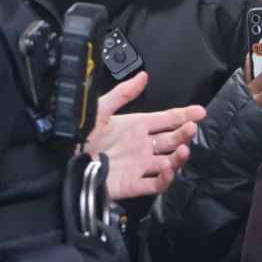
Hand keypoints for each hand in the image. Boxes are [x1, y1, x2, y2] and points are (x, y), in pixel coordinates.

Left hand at [85, 72, 206, 199]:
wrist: (62, 163)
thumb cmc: (78, 136)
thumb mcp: (100, 110)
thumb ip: (122, 94)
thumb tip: (142, 76)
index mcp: (135, 126)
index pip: (166, 119)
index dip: (184, 114)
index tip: (199, 111)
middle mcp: (141, 146)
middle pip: (171, 140)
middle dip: (184, 134)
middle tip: (191, 128)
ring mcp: (139, 166)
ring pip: (168, 162)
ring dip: (179, 157)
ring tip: (184, 149)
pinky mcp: (133, 184)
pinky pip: (155, 184)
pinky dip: (165, 179)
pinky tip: (168, 169)